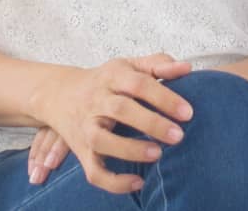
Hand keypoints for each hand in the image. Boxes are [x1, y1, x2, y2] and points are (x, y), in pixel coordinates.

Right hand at [30, 54, 194, 193]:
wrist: (59, 94)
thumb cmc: (105, 81)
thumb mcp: (129, 65)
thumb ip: (158, 64)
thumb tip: (186, 68)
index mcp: (112, 77)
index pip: (139, 84)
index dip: (164, 98)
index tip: (187, 113)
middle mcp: (97, 101)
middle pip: (121, 110)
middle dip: (150, 123)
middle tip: (178, 136)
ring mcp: (87, 127)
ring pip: (102, 140)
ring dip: (129, 149)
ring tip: (157, 154)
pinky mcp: (82, 152)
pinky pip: (94, 171)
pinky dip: (114, 182)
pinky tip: (138, 183)